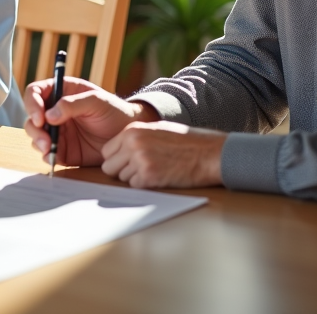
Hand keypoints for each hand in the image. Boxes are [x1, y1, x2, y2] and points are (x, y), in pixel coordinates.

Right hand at [23, 76, 158, 166]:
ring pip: (36, 136)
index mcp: (60, 92)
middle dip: (34, 129)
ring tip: (49, 149)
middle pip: (31, 117)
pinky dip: (47, 156)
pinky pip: (48, 153)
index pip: (36, 93)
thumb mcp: (96, 101)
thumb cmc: (114, 111)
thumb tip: (49, 116)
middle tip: (45, 139)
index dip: (32, 104)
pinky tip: (53, 157)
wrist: (128, 135)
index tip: (40, 117)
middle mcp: (54, 111)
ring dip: (38, 142)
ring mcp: (58, 131)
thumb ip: (72, 105)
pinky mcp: (63, 149)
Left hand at [100, 121, 226, 187]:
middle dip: (122, 171)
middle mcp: (132, 143)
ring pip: (122, 178)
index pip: (107, 152)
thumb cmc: (187, 142)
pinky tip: (161, 177)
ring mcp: (140, 160)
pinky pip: (135, 186)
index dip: (117, 159)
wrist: (210, 153)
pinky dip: (145, 186)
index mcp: (132, 130)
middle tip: (140, 170)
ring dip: (135, 178)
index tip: (128, 162)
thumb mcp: (157, 130)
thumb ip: (135, 138)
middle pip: (109, 167)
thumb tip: (118, 152)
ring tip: (156, 170)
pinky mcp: (149, 176)